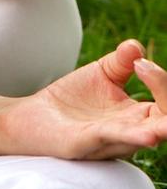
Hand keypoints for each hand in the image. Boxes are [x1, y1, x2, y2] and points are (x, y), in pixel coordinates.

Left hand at [0, 40, 166, 158]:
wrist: (35, 114)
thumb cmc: (73, 99)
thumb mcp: (103, 73)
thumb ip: (122, 60)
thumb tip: (137, 47)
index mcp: (136, 115)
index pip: (166, 103)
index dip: (161, 81)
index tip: (140, 63)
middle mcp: (130, 130)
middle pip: (165, 121)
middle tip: (150, 73)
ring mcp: (111, 139)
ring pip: (147, 136)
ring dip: (161, 127)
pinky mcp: (88, 141)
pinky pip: (114, 139)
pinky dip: (132, 136)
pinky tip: (147, 135)